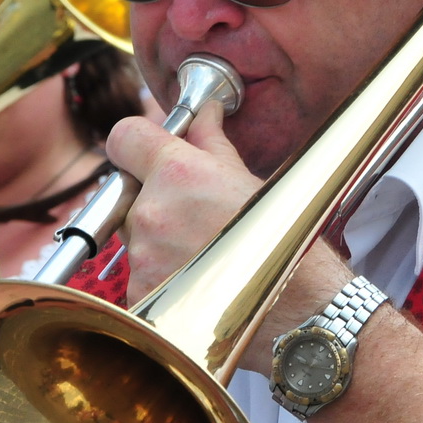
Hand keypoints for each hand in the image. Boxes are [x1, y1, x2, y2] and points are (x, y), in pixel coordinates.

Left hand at [103, 103, 355, 374]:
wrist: (299, 310)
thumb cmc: (284, 240)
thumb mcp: (248, 179)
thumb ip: (211, 142)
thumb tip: (204, 112)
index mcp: (177, 173)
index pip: (123, 138)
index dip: (134, 144)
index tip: (146, 153)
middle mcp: (152, 213)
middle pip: (128, 193)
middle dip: (153, 198)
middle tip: (195, 214)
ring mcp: (143, 258)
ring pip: (134, 236)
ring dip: (159, 240)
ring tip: (205, 252)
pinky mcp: (142, 296)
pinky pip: (140, 275)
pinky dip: (162, 277)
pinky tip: (200, 280)